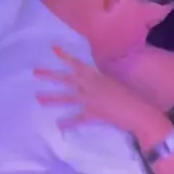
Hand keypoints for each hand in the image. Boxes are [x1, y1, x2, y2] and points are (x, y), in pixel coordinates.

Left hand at [35, 46, 153, 132]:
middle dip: (50, 75)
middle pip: (66, 79)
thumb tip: (92, 80)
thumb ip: (100, 80)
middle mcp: (89, 86)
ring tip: (38, 98)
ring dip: (52, 98)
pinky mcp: (92, 115)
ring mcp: (89, 101)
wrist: (137, 110)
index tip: (51, 49)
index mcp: (95, 76)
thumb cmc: (128, 95)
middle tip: (35, 73)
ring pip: (67, 98)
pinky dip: (68, 122)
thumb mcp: (112, 83)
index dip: (64, 56)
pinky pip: (77, 119)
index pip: (77, 64)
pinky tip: (58, 125)